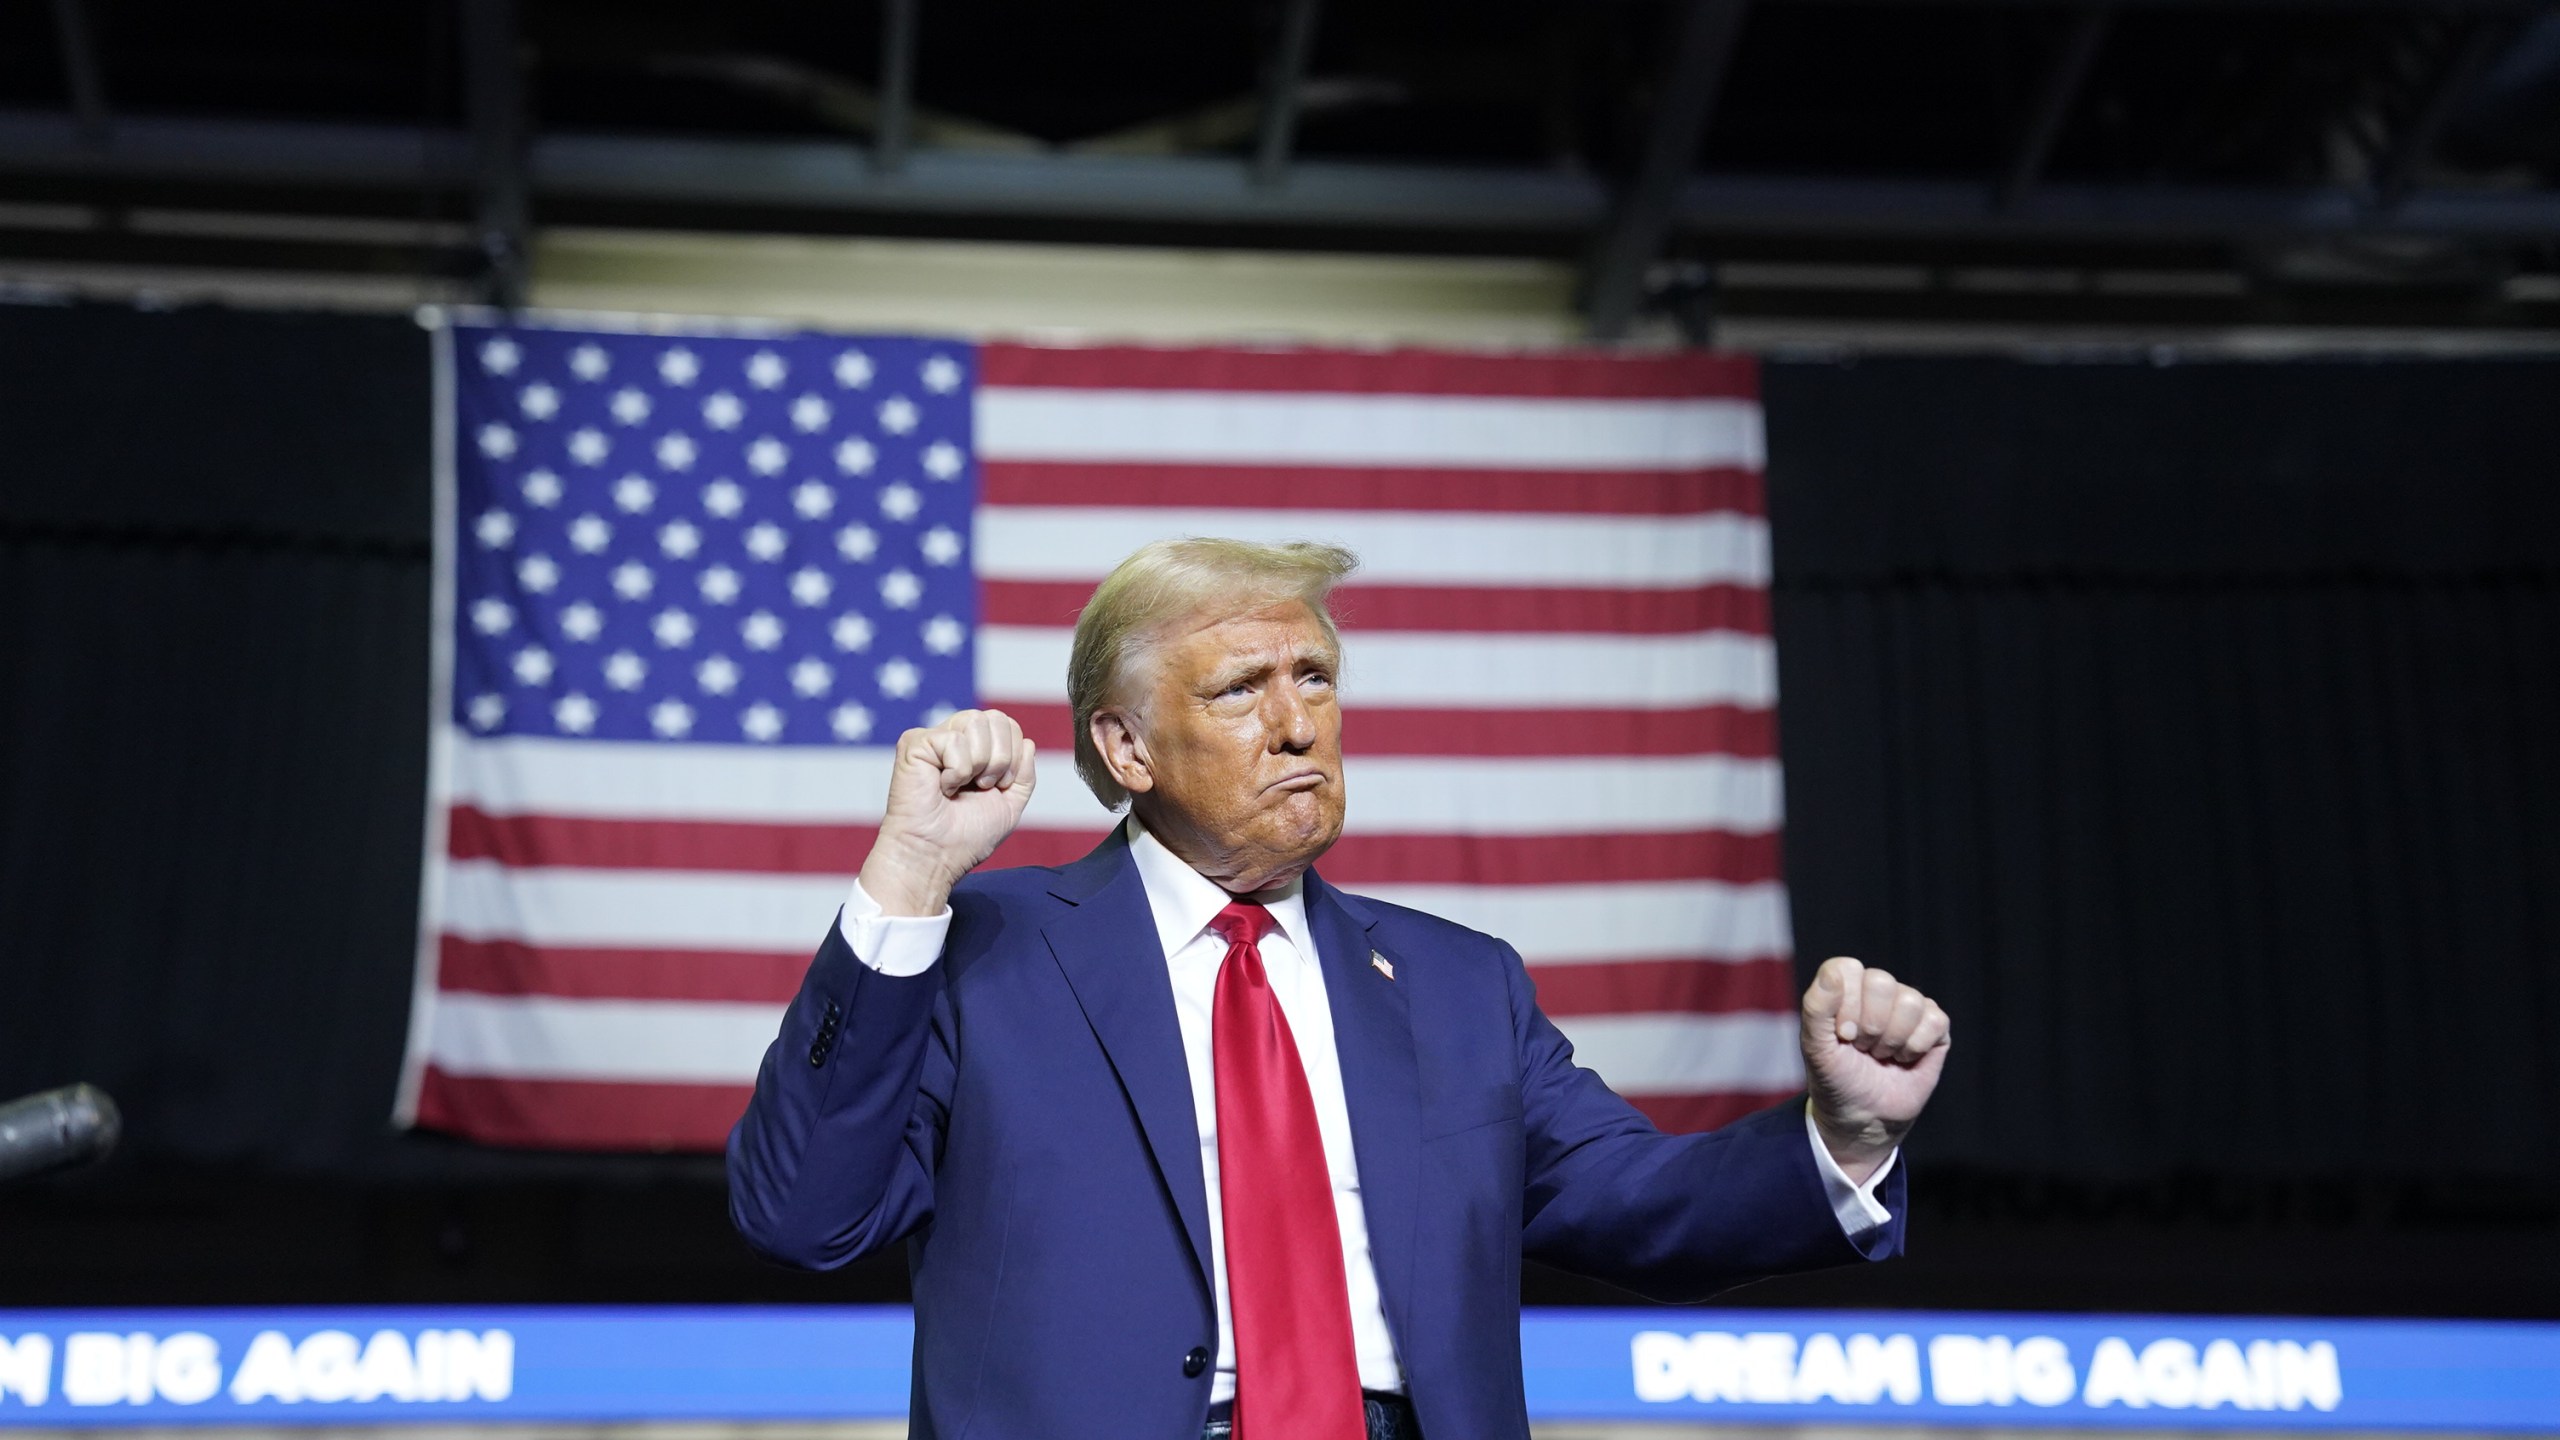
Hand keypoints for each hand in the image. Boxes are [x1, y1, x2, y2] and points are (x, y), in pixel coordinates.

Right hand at [857, 709, 1036, 916]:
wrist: (936, 856)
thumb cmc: (966, 837)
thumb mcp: (1010, 804)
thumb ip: (1025, 774)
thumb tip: (1027, 741)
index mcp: (976, 750)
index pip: (1009, 725)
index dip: (1014, 755)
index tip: (998, 787)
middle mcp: (955, 738)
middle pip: (997, 717)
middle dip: (1002, 758)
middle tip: (982, 786)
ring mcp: (934, 739)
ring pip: (977, 721)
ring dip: (979, 763)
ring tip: (961, 787)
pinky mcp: (915, 743)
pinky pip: (954, 740)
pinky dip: (957, 771)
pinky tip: (941, 788)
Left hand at [1799, 956, 1949, 1183]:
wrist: (1863, 1116)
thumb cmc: (1835, 1078)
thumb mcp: (1816, 1047)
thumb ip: (1817, 1007)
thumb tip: (1833, 973)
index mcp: (1845, 986)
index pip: (1847, 969)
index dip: (1845, 1005)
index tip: (1842, 1035)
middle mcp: (1877, 990)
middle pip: (1882, 982)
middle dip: (1870, 1026)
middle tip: (1862, 1047)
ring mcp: (1908, 1006)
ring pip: (1910, 1001)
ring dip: (1892, 1040)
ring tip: (1881, 1054)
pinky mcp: (1935, 1026)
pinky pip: (1935, 1020)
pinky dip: (1916, 1047)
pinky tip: (1904, 1058)